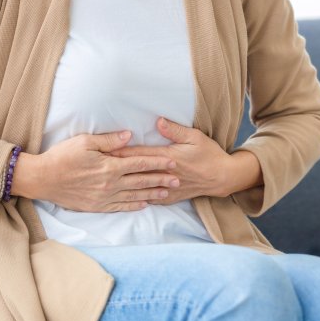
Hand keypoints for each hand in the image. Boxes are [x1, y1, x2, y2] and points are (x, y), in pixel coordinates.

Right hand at [32, 130, 180, 211]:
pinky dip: (134, 205)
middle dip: (161, 179)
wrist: (42, 179)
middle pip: (141, 181)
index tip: (172, 162)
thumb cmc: (62, 157)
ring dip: (152, 194)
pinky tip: (144, 204)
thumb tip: (130, 136)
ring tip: (167, 193)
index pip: (140, 163)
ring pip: (135, 195)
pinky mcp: (97, 206)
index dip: (158, 162)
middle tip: (178, 179)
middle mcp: (110, 184)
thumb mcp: (85, 142)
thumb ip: (109, 140)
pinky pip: (121, 206)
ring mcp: (104, 197)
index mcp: (109, 166)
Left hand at [105, 116, 231, 204]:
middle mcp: (165, 174)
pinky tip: (126, 199)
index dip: (121, 152)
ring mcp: (167, 187)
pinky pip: (150, 198)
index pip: (139, 154)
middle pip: (136, 171)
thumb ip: (175, 130)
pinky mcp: (171, 196)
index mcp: (168, 157)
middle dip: (116, 169)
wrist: (222, 177)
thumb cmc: (209, 154)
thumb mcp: (195, 137)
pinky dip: (138, 198)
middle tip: (97, 167)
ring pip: (141, 186)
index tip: (104, 150)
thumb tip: (158, 121)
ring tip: (106, 182)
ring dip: (124, 183)